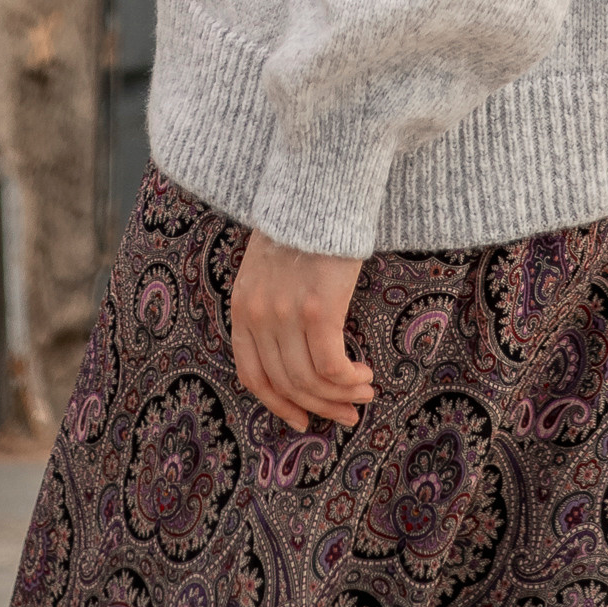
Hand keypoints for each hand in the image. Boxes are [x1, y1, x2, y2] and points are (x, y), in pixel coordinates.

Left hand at [230, 230, 373, 431]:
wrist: (319, 185)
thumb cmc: (301, 222)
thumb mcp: (268, 265)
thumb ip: (271, 305)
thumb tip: (295, 351)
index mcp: (242, 306)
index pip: (253, 375)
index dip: (278, 404)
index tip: (302, 420)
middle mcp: (258, 316)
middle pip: (286, 383)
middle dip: (319, 407)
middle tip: (346, 416)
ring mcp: (286, 314)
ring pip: (310, 380)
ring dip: (340, 396)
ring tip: (363, 394)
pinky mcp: (318, 309)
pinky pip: (331, 366)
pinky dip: (349, 380)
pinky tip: (365, 375)